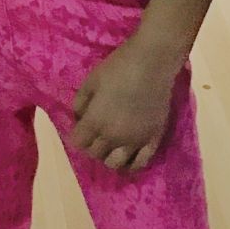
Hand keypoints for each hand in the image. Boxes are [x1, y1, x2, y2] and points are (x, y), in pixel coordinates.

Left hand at [71, 35, 185, 172]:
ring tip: (109, 146)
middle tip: (93, 135)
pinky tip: (127, 158)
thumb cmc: (118, 67)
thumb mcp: (91, 80)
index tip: (79, 129)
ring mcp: (135, 141)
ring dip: (108, 157)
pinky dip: (131, 165)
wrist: (151, 63)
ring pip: (116, 164)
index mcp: (96, 121)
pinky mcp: (153, 140)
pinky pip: (140, 163)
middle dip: (91, 146)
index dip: (76, 136)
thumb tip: (79, 118)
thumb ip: (80, 102)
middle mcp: (114, 137)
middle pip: (96, 154)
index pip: (79, 142)